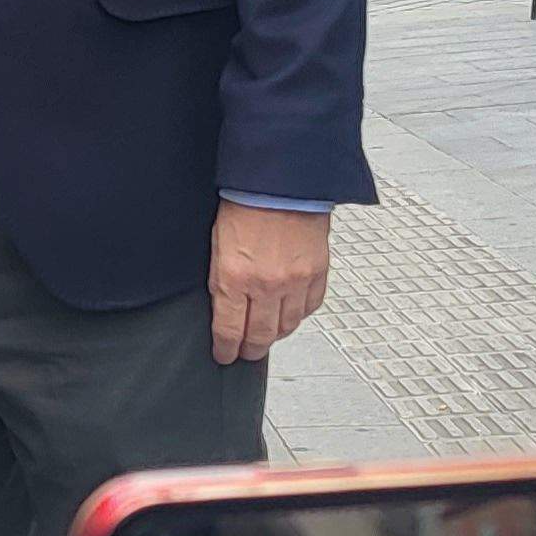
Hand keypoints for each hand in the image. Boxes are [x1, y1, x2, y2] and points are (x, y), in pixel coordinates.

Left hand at [207, 202, 329, 363]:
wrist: (282, 180)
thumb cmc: (245, 202)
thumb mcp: (217, 243)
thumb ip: (221, 279)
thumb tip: (224, 307)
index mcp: (234, 277)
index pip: (229, 330)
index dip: (226, 349)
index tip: (224, 355)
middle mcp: (266, 285)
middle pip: (260, 336)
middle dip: (251, 349)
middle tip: (246, 353)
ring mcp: (295, 281)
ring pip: (287, 326)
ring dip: (275, 335)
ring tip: (267, 335)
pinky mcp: (317, 272)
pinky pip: (310, 307)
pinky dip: (299, 314)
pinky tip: (290, 313)